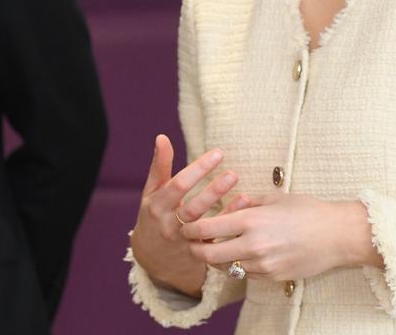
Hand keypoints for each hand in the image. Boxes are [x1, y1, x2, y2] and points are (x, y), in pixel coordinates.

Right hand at [130, 134, 248, 295]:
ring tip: (241, 189)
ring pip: (206, 226)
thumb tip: (162, 137)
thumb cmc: (153, 216)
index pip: (178, 186)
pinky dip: (230, 222)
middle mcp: (169, 224)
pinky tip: (244, 205)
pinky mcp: (197, 253)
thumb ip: (159, 166)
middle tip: (233, 173)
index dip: (198, 170)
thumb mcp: (151, 192)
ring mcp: (184, 241)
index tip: (218, 153)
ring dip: (225, 208)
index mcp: (157, 206)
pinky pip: (216, 239)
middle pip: (193, 208)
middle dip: (214, 191)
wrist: (151, 258)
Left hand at [180, 194, 381, 281]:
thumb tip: (230, 204)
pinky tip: (245, 254)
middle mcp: (254, 245)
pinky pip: (247, 274)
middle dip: (196, 250)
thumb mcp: (275, 198)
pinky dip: (241, 265)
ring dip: (219, 259)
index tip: (187, 226)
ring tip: (218, 248)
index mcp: (251, 220)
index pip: (207, 228)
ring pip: (227, 267)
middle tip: (193, 244)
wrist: (338, 235)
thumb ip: (248, 203)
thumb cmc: (308, 210)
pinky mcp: (273, 277)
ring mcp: (264, 264)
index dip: (192, 229)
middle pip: (209, 255)